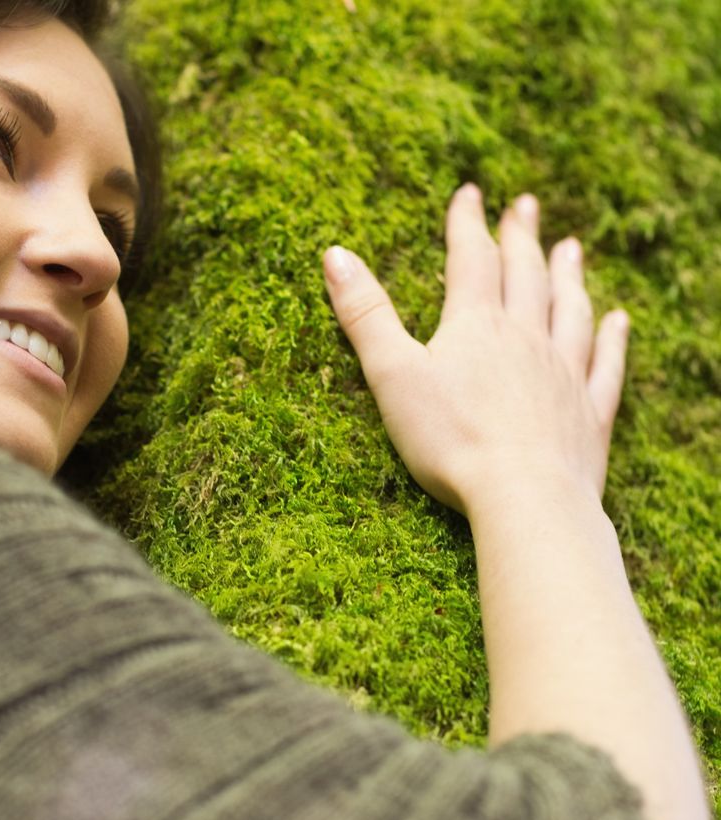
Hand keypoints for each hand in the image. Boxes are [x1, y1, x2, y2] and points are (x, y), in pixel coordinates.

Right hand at [323, 185, 629, 516]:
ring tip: (570, 248)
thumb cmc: (450, 439)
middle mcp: (527, 338)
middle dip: (521, 238)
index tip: (470, 193)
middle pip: (526, 275)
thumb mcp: (392, 375)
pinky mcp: (589, 413)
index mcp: (477, 327)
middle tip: (525, 206)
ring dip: (569, 276)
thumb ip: (365, 316)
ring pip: (569, 310)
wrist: (523, 494)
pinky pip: (605, 364)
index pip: (472, 260)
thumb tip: (334, 255)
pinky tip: (618, 320)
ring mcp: (564, 373)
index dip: (467, 224)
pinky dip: (612, 338)